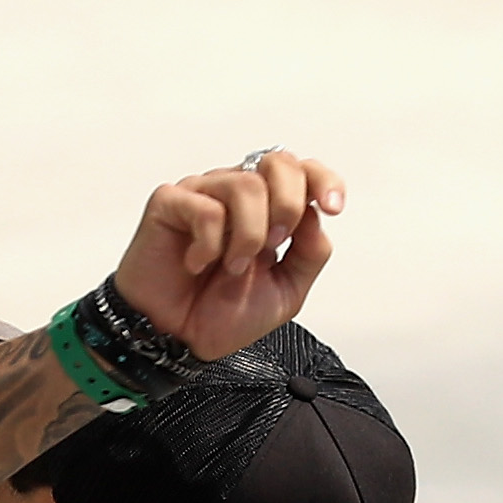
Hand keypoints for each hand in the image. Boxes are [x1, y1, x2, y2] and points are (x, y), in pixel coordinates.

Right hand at [105, 152, 345, 362]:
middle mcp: (235, 193)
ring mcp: (202, 194)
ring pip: (245, 185)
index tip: (333, 207)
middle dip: (288, 205)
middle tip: (275, 245)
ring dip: (248, 236)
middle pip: (278, 162)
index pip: (301, 170)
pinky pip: (206, 208)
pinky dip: (210, 244)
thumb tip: (317, 215)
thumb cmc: (218, 314)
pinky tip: (198, 263)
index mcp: (266, 208)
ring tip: (232, 266)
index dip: (323, 180)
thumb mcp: (286, 292)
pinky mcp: (170, 203)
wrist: (175, 340)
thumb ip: (309, 253)